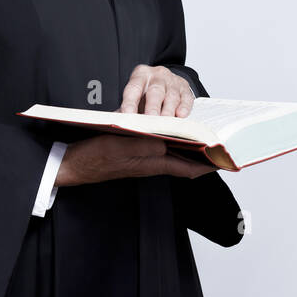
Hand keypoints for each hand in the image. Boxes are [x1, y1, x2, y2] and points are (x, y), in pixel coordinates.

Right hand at [55, 134, 219, 185]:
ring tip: (203, 134)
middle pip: (183, 160)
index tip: (225, 160)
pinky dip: (168, 137)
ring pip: (172, 152)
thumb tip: (167, 142)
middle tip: (219, 142)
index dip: (207, 165)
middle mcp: (150, 162)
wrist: (71, 164)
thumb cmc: (93, 158)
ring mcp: (142, 157)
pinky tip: (172, 127)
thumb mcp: (118, 148)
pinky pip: (157, 144)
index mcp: (151, 164)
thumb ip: (142, 145)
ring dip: (187, 144)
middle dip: (202, 153)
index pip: (187, 168)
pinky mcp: (133, 150)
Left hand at [119, 64, 193, 116]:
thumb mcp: (135, 96)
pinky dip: (184, 108)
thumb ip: (126, 108)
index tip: (127, 116)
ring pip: (171, 96)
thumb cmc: (146, 93)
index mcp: (140, 75)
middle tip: (150, 121)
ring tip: (165, 124)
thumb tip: (116, 123)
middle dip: (152, 108)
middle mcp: (157, 75)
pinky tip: (181, 116)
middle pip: (155, 91)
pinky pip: (186, 98)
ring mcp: (172, 81)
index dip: (130, 103)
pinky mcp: (185, 88)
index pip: (133, 88)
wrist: (166, 82)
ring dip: (168, 111)